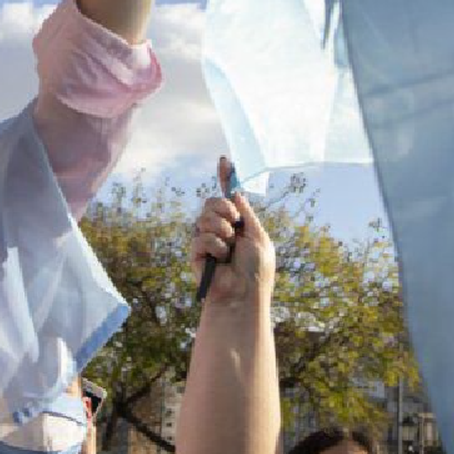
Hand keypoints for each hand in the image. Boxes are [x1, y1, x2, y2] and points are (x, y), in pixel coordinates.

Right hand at [191, 167, 274, 306]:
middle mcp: (221, 230)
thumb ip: (245, 213)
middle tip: (234, 224)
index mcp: (238, 224)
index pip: (228, 197)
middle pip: (211, 202)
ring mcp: (207, 240)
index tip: (224, 160)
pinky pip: (200, 236)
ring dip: (221, 229)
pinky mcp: (196, 253)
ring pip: (204, 216)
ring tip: (229, 247)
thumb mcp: (258, 235)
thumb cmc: (256, 269)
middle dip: (223, 208)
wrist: (243, 294)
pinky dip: (214, 246)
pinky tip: (219, 259)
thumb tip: (235, 192)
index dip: (226, 178)